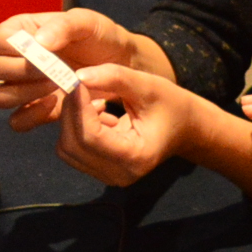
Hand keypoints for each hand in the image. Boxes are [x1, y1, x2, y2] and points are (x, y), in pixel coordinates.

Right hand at [0, 8, 140, 128]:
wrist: (122, 66)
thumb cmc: (102, 38)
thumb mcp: (88, 22)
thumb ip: (63, 26)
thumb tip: (37, 42)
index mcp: (25, 30)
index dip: (12, 48)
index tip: (39, 53)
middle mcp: (19, 59)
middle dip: (20, 72)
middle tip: (50, 72)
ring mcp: (26, 86)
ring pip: (1, 97)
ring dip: (24, 95)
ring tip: (54, 88)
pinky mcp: (38, 110)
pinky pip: (18, 120)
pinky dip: (31, 117)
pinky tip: (55, 106)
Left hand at [57, 65, 229, 186]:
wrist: (184, 128)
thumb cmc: (170, 105)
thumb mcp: (148, 85)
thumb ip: (115, 78)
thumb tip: (79, 76)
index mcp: (136, 157)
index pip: (90, 136)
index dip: (78, 106)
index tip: (77, 80)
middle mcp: (120, 174)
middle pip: (73, 145)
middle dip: (71, 112)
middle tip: (80, 85)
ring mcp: (109, 176)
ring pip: (68, 148)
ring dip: (72, 119)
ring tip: (94, 101)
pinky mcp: (101, 170)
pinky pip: (73, 150)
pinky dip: (76, 128)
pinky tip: (98, 113)